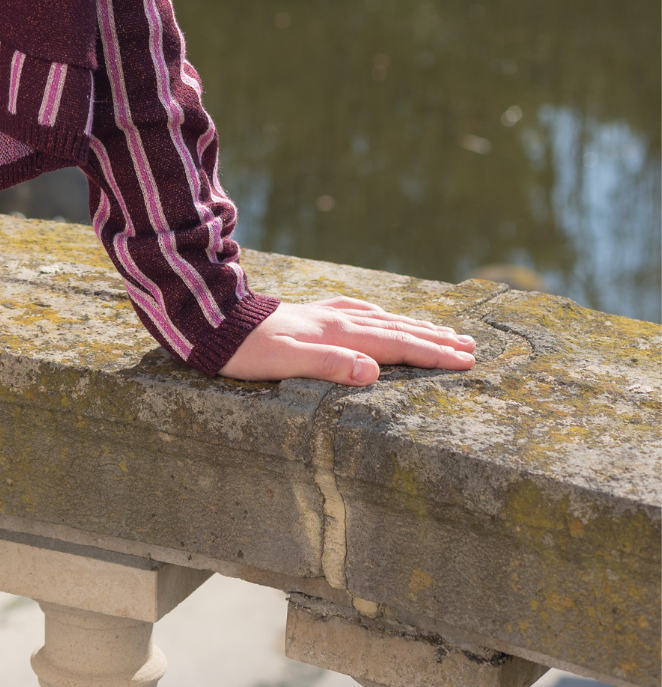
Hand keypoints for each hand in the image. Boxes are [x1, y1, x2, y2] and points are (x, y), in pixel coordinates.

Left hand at [219, 296, 475, 383]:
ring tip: (443, 332)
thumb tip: (373, 373)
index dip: (432, 355)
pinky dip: (382, 316)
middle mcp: (338, 321)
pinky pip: (359, 312)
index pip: (396, 347)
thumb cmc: (247, 351)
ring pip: (382, 320)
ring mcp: (325, 314)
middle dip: (435, 341)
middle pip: (397, 331)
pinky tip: (383, 315)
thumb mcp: (285, 363)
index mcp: (338, 336)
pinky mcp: (312, 314)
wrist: (214, 322)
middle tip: (471, 348)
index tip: (466, 361)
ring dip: (415, 327)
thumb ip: (329, 366)